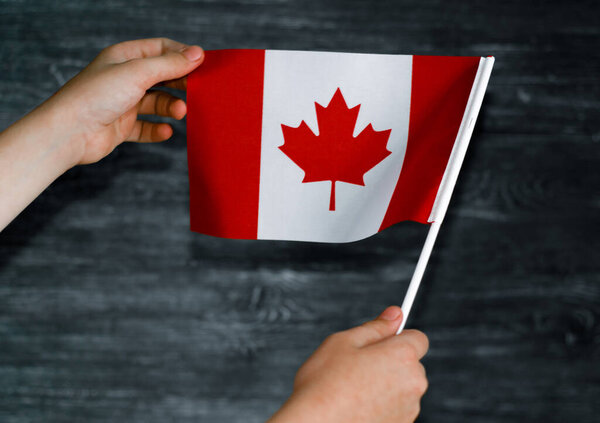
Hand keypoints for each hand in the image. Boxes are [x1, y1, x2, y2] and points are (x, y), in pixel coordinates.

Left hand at [43, 37, 203, 164]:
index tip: (202, 65)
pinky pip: (147, 127)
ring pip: (157, 103)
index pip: (161, 49)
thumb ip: (170, 64)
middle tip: (198, 91)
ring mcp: (123, 103)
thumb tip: (198, 54)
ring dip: (171, 107)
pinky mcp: (122, 126)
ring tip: (180, 113)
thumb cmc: (96, 96)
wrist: (69, 132)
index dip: (182, 55)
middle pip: (162, 76)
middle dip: (180, 83)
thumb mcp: (138, 73)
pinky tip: (166, 131)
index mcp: (124, 57)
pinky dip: (158, 130)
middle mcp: (124, 78)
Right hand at [269, 306, 428, 422]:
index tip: (382, 340)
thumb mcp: (343, 342)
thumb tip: (394, 314)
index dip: (398, 336)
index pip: (418, 338)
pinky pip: (397, 407)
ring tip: (354, 387)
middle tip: (359, 365)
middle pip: (410, 363)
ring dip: (387, 384)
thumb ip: (374, 327)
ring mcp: (409, 409)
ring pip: (403, 387)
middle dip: (390, 360)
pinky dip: (383, 404)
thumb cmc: (324, 386)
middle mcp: (414, 383)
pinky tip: (359, 404)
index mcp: (402, 356)